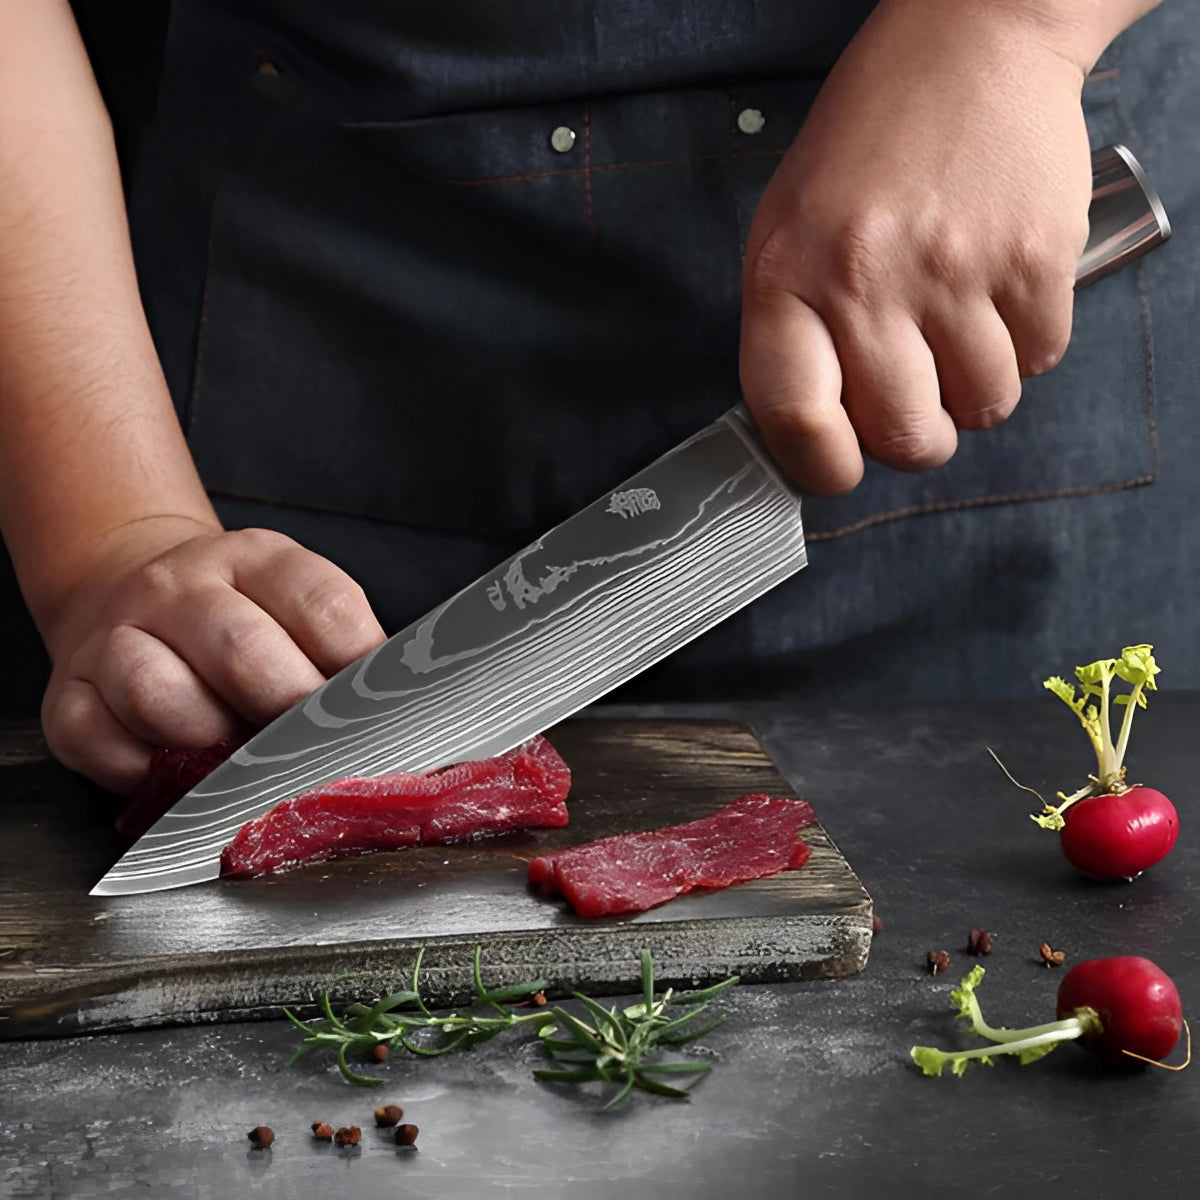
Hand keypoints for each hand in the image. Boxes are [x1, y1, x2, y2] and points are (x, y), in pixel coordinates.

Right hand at [40, 518, 386, 792]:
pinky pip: (101, 743)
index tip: (374, 715)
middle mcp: (181, 587)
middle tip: (312, 753)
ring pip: (158, 693)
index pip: (322, 606)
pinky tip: (173, 771)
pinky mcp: (69, 696)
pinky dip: (143, 772)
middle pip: (242, 649)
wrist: (134, 598)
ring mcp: (117, 636)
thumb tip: (399, 723)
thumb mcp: (299, 611)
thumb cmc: (242, 622)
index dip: (356, 669)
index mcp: (257, 561)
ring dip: (208, 743)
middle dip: (288, 714)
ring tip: (236, 761)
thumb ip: (344, 657)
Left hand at [739, 0, 1094, 494]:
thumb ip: (793, 334)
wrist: (969, 40)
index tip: (841, 468)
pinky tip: (999, 291)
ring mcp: (953, 270)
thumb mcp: (788, 232)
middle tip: (918, 404)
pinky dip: (1027, 344)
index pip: (793, 418)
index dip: (821, 467)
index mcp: (786, 277)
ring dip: (977, 389)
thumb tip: (815, 434)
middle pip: (903, 437)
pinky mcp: (1032, 257)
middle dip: (917, 439)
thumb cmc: (869, 145)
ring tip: (959, 328)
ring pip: (982, 409)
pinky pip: (1040, 359)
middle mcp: (863, 279)